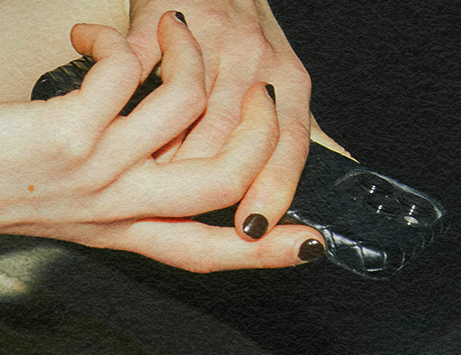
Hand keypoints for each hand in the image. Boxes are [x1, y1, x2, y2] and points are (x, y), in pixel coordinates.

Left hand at [0, 19, 320, 270]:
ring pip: (189, 115)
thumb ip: (120, 197)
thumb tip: (162, 180)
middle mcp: (117, 209)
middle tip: (257, 85)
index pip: (210, 253)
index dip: (269, 251)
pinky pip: (128, 78)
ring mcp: (94, 173)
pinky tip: (96, 39)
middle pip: (226, 182)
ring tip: (174, 30)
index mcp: (123, 231)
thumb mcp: (68, 206)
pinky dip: (124, 45)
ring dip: (191, 58)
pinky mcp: (66, 135)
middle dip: (258, 127)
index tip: (315, 242)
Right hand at [119, 0, 338, 240]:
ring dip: (161, 153)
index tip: (253, 226)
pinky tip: (116, 121)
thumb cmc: (241, 35)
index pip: (290, 141)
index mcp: (287, 80)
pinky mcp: (162, 22)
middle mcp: (254, 59)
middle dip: (201, 181)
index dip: (274, 187)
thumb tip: (344, 174)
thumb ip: (306, 132)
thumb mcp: (284, 79)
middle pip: (230, 136)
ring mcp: (209, 37)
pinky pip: (142, 70)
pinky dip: (123, 98)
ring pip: (186, 113)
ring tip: (140, 177)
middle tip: (175, 210)